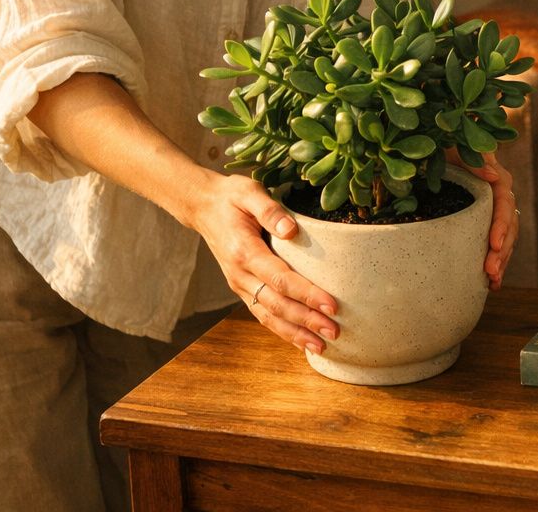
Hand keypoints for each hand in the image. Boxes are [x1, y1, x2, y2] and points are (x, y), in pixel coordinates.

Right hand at [186, 171, 339, 353]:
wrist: (202, 207)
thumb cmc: (230, 197)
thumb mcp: (248, 192)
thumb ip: (269, 210)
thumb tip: (291, 229)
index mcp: (244, 251)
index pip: (280, 278)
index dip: (306, 294)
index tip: (331, 305)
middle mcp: (240, 274)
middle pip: (277, 304)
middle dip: (306, 321)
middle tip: (335, 331)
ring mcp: (239, 284)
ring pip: (268, 316)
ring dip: (295, 333)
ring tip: (322, 346)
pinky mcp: (242, 288)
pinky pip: (262, 314)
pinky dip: (282, 330)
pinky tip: (301, 340)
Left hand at [450, 150, 518, 289]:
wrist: (445, 146)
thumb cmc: (450, 145)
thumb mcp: (458, 148)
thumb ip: (475, 160)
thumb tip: (494, 175)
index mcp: (497, 179)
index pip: (504, 205)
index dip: (501, 226)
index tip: (494, 245)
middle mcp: (502, 195)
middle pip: (509, 226)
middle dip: (502, 250)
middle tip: (491, 271)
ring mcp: (496, 210)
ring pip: (507, 238)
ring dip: (502, 260)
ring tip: (493, 281)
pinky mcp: (487, 221)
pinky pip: (499, 243)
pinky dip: (497, 261)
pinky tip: (492, 282)